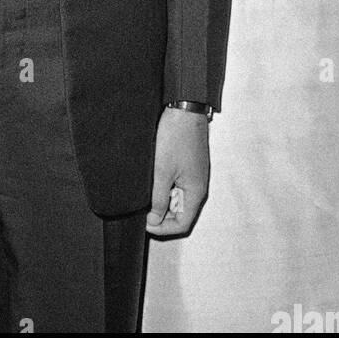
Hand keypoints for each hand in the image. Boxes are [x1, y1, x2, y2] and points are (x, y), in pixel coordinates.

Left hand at [146, 105, 209, 236]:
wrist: (184, 109)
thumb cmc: (176, 136)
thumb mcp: (162, 171)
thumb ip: (158, 198)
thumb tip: (154, 219)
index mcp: (195, 192)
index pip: (182, 224)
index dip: (162, 228)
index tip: (144, 223)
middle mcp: (197, 186)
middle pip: (180, 213)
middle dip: (160, 215)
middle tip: (141, 209)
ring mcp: (193, 175)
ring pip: (176, 198)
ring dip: (161, 200)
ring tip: (144, 193)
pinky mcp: (187, 165)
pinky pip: (176, 184)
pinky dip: (163, 186)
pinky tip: (151, 179)